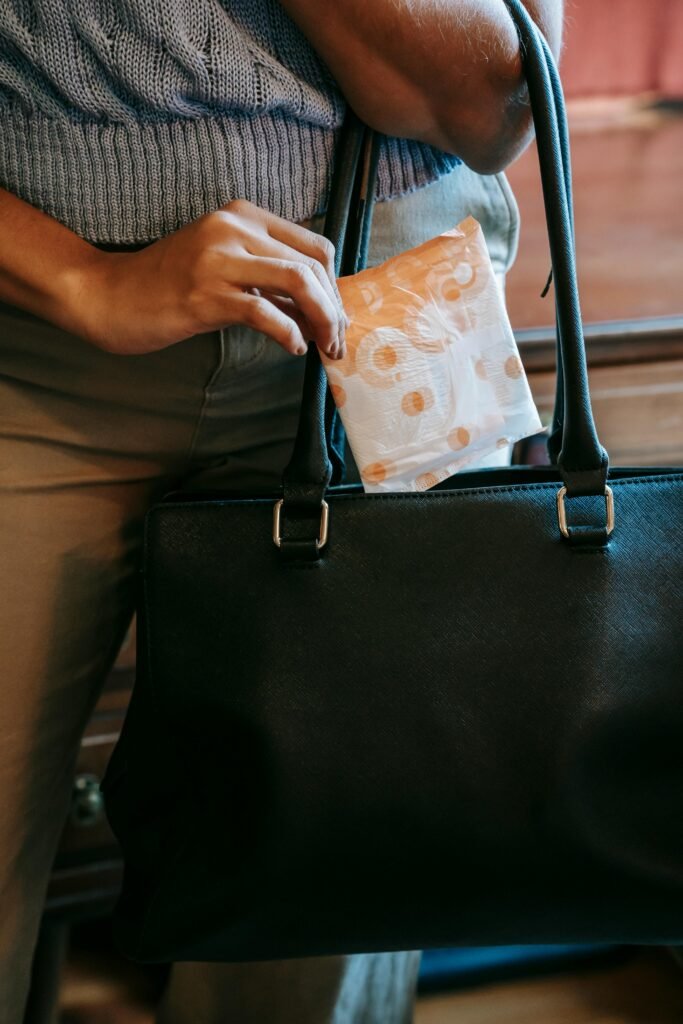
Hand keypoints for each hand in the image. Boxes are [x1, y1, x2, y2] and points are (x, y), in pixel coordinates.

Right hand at [75, 199, 346, 357]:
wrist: (111, 296)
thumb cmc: (169, 287)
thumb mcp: (225, 268)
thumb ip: (268, 279)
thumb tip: (320, 309)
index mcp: (243, 215)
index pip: (314, 246)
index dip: (335, 287)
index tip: (335, 319)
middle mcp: (233, 228)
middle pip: (312, 265)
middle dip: (334, 309)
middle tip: (336, 342)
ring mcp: (218, 258)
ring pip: (297, 281)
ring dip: (322, 320)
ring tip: (323, 348)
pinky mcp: (204, 293)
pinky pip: (264, 312)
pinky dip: (288, 333)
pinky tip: (293, 348)